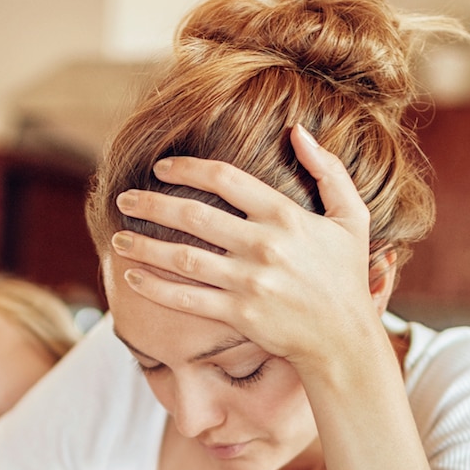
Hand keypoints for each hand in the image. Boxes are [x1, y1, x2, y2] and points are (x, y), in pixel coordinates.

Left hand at [106, 125, 385, 372]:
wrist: (344, 339)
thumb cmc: (346, 276)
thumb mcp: (352, 217)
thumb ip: (328, 170)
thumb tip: (297, 130)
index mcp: (285, 216)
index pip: (225, 179)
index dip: (187, 169)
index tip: (161, 167)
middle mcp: (263, 245)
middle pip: (194, 215)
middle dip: (152, 203)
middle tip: (125, 198)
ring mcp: (249, 282)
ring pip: (182, 257)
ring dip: (144, 246)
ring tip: (117, 238)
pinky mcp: (239, 314)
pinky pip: (186, 298)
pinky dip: (155, 288)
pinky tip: (132, 276)